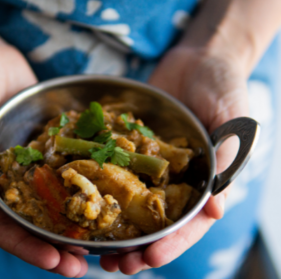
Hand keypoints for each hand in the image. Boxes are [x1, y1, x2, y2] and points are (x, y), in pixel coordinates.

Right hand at [0, 44, 87, 277]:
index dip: (27, 248)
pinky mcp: (53, 146)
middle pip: (35, 223)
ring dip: (76, 225)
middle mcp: (12, 181)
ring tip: (100, 245)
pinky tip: (106, 198)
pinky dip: (85, 186)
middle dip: (57, 247)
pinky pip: (70, 169)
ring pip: (56, 202)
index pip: (4, 227)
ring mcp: (34, 165)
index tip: (55, 261)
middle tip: (82, 266)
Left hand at [100, 45, 248, 273]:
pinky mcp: (132, 148)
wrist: (197, 59)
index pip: (191, 222)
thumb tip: (216, 208)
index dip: (172, 243)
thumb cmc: (223, 85)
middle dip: (139, 247)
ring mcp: (152, 165)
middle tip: (116, 266)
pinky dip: (103, 190)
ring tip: (97, 251)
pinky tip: (86, 206)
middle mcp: (177, 179)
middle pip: (158, 223)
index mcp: (205, 181)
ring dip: (117, 230)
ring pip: (134, 205)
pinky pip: (116, 171)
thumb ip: (225, 157)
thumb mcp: (231, 118)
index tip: (150, 259)